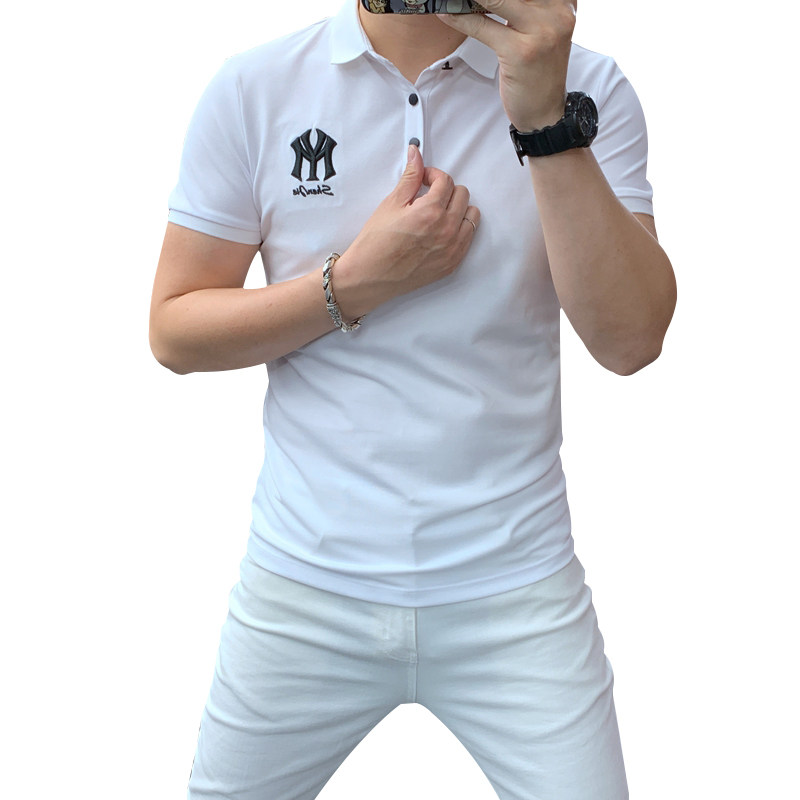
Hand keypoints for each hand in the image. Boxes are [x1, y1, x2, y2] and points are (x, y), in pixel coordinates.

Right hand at [333, 145, 479, 318]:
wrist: (370, 276)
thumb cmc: (376, 244)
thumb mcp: (391, 204)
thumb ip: (410, 177)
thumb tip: (416, 154)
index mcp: (431, 212)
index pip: (446, 181)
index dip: (433, 175)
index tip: (424, 180)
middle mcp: (446, 230)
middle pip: (462, 195)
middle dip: (446, 190)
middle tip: (429, 196)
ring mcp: (452, 249)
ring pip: (471, 216)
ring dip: (458, 209)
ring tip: (438, 213)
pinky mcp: (452, 263)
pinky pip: (468, 238)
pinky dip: (459, 229)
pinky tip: (441, 230)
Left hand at [437, 0, 575, 130]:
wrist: (546, 113)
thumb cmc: (538, 73)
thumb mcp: (540, 30)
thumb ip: (525, 7)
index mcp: (564, 1)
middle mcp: (557, 11)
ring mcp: (541, 30)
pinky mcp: (521, 52)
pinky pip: (483, 26)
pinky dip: (461, 18)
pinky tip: (446, 13)